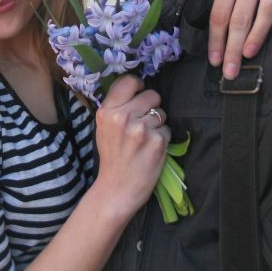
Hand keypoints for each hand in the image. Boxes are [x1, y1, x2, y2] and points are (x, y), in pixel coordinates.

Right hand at [94, 75, 168, 218]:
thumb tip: (136, 85)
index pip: (129, 81)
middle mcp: (123, 117)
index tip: (138, 95)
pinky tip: (151, 149)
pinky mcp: (158, 141)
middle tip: (142, 122)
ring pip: (161, 112)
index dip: (138, 86)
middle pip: (151, 94)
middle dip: (151, 106)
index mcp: (107, 111)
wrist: (116, 189)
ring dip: (157, 123)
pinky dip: (162, 138)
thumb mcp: (103, 128)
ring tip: (145, 138)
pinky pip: (167, 129)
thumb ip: (117, 106)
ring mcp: (141, 129)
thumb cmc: (112, 157)